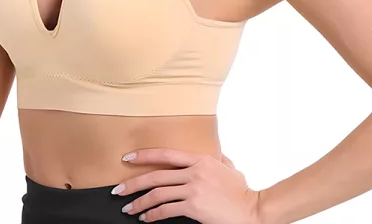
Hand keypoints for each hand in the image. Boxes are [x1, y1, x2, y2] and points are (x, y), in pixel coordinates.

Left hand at [112, 147, 262, 223]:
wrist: (253, 210)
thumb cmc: (243, 192)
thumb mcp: (229, 169)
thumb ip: (218, 160)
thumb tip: (214, 156)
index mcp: (201, 159)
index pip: (166, 154)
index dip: (145, 155)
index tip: (128, 158)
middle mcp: (194, 171)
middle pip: (156, 175)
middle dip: (133, 183)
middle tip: (118, 190)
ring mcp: (194, 188)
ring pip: (158, 194)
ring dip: (139, 203)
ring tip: (129, 209)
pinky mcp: (194, 206)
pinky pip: (167, 210)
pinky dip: (153, 215)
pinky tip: (146, 219)